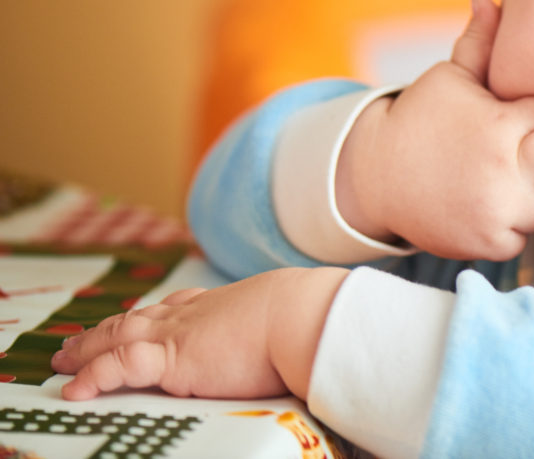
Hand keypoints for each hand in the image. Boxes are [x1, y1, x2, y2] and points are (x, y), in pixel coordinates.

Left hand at [52, 267, 346, 400]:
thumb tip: (307, 341)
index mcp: (224, 304)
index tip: (141, 316)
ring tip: (63, 359)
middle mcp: (195, 314)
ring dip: (87, 348)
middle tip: (81, 337)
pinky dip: (91, 376)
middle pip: (139, 318)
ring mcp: (179, 333)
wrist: (305, 316)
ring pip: (117, 338)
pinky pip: (117, 367)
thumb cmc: (310, 318)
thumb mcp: (291, 319)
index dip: (152, 314)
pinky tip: (74, 389)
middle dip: (108, 328)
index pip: (176, 307)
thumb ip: (282, 330)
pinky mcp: (171, 358)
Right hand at [338, 0, 533, 260]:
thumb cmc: (418, 121)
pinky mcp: (490, 243)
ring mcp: (499, 210)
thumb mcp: (448, 79)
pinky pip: (526, 232)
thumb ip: (479, 44)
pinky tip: (497, 203)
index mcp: (501, 123)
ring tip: (523, 174)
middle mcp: (506, 169)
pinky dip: (518, 221)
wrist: (371, 180)